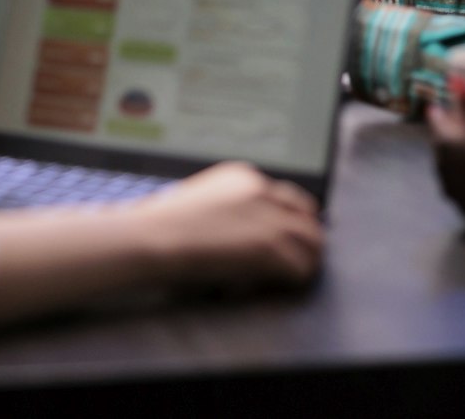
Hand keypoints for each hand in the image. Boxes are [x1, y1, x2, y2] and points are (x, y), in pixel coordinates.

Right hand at [128, 163, 323, 288]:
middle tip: (299, 262)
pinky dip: (293, 280)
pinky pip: (300, 268)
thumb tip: (243, 234)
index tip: (287, 240)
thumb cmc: (160, 227)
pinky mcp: (268, 245)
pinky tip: (279, 287)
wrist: (151, 237)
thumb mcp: (200, 202)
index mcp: (242, 176)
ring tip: (292, 279)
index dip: (290, 221)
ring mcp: (268, 216)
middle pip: (307, 215)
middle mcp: (261, 189)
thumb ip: (227, 209)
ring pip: (313, 241)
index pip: (287, 197)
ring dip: (305, 261)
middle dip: (305, 240)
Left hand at [429, 85, 464, 233]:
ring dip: (450, 167)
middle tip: (450, 121)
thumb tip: (458, 91)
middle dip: (442, 142)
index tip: (437, 105)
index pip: (448, 142)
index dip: (438, 121)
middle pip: (447, 168)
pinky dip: (464, 189)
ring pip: (455, 192)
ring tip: (461, 144)